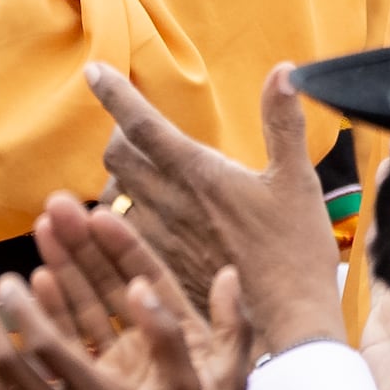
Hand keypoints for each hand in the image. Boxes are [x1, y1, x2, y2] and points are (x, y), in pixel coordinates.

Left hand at [89, 62, 344, 361]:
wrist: (287, 319)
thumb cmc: (297, 249)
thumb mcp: (296, 181)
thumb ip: (283, 124)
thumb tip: (285, 70)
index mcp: (197, 173)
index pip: (142, 123)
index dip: (114, 92)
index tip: (93, 69)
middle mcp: (166, 201)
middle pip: (116, 155)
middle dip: (119, 137)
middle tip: (135, 134)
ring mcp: (155, 235)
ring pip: (110, 194)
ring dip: (117, 181)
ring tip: (136, 179)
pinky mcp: (152, 265)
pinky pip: (117, 234)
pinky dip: (118, 221)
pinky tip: (133, 223)